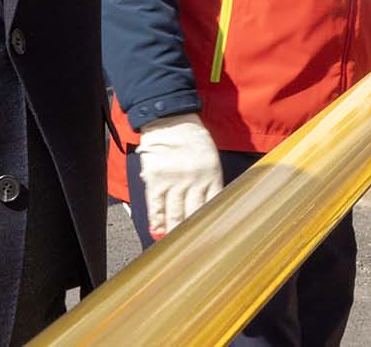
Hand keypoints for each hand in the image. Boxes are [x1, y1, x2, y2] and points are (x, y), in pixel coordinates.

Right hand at [135, 114, 222, 236]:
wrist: (170, 119)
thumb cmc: (193, 139)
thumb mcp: (210, 158)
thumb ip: (211, 183)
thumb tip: (210, 211)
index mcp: (212, 174)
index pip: (214, 207)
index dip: (212, 226)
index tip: (212, 242)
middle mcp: (195, 180)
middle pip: (194, 215)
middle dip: (193, 235)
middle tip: (193, 251)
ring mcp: (174, 181)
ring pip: (175, 214)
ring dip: (174, 232)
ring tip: (175, 247)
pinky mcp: (156, 180)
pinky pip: (156, 206)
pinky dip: (157, 221)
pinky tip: (158, 232)